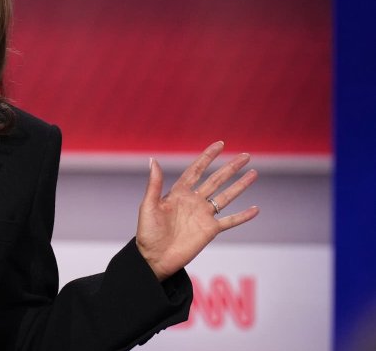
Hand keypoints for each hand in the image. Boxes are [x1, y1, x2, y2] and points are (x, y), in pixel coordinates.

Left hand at [136, 141, 258, 280]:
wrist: (154, 258)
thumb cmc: (147, 232)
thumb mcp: (148, 206)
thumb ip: (154, 184)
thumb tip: (153, 160)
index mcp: (178, 193)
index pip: (196, 170)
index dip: (207, 157)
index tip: (220, 144)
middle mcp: (193, 201)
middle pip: (216, 180)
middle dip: (230, 168)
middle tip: (246, 156)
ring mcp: (203, 216)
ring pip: (226, 197)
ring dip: (240, 186)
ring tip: (253, 173)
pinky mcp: (210, 231)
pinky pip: (230, 221)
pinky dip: (243, 216)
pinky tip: (255, 209)